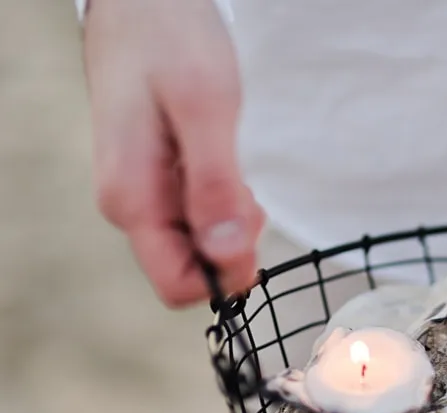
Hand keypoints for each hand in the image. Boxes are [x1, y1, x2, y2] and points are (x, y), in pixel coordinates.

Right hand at [83, 0, 263, 307]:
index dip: (225, 274)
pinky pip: (198, 217)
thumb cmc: (171, 41)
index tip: (252, 226)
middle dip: (233, 245)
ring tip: (234, 168)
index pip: (179, 286)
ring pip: (198, 244)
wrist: (143, 0)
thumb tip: (226, 255)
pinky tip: (225, 164)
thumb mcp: (205, 108)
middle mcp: (130, 206)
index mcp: (132, 199)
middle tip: (246, 188)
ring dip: (231, 222)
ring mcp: (143, 194)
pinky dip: (224, 203)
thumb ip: (215, 184)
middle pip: (192, 269)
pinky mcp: (158, 180)